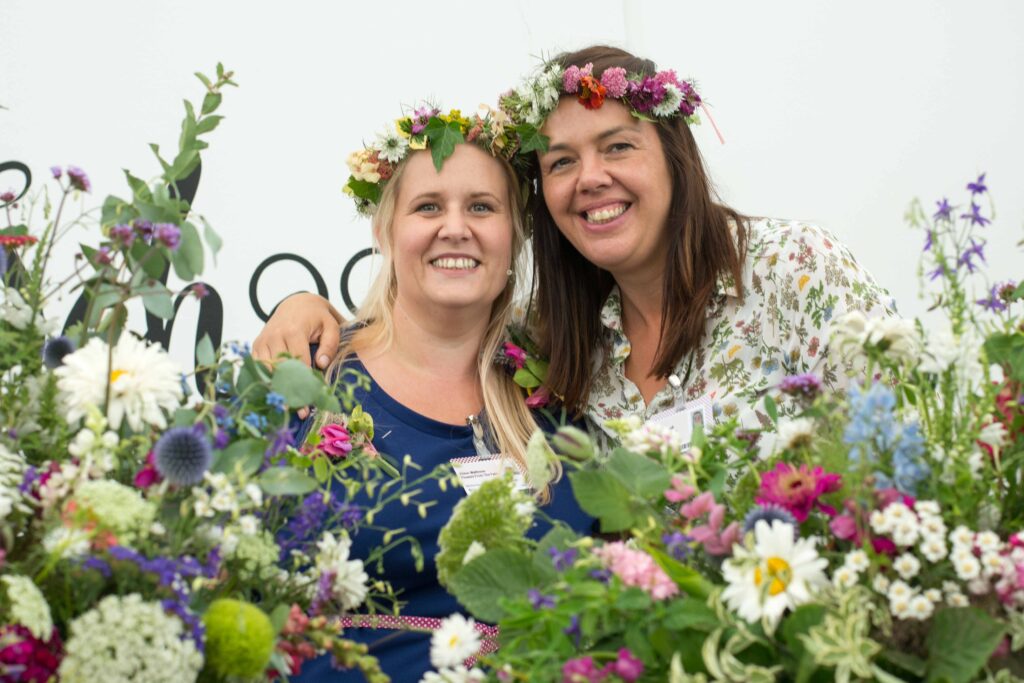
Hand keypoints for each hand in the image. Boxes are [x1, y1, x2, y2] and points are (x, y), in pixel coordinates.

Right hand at [252, 292, 345, 417]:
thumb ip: (330, 344)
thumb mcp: (331, 326)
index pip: (298, 363)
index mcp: (293, 330)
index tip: (310, 404)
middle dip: (289, 393)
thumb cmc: (316, 317)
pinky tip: (275, 396)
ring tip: (287, 408)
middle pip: (280, 370)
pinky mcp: (256, 346)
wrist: (296, 303)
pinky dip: (266, 382)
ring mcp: (262, 341)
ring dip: (276, 391)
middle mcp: (274, 336)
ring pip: (266, 371)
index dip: (304, 385)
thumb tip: (321, 364)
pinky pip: (258, 368)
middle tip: (299, 413)